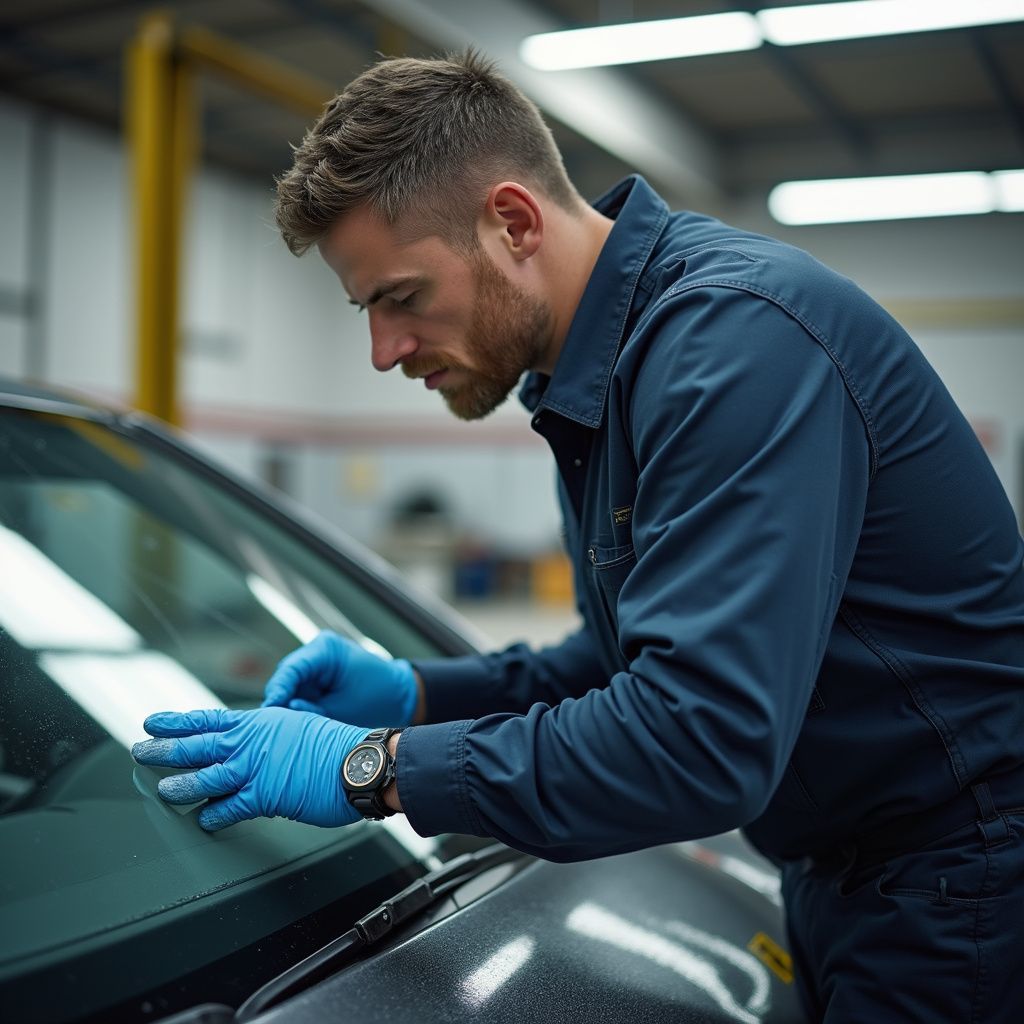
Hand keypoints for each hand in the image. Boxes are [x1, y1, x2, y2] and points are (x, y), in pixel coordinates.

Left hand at [131, 707, 367, 830]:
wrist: (359, 761)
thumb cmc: (337, 746)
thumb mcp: (298, 727)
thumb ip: (270, 736)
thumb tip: (253, 746)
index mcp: (260, 722)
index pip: (209, 718)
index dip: (178, 721)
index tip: (154, 721)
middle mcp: (252, 742)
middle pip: (198, 744)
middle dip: (165, 748)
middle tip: (141, 750)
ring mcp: (256, 768)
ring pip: (206, 776)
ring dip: (181, 784)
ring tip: (162, 789)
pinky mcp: (264, 795)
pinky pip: (230, 807)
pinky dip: (214, 815)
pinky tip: (203, 819)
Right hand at [261, 631, 417, 726]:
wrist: (399, 696)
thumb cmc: (378, 698)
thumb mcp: (343, 708)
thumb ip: (311, 709)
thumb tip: (284, 710)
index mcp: (326, 649)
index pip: (292, 669)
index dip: (278, 690)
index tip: (270, 710)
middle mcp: (317, 651)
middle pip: (287, 676)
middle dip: (280, 700)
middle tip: (273, 725)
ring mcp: (316, 663)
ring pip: (290, 685)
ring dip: (288, 704)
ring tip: (285, 726)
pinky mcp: (317, 676)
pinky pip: (299, 691)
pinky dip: (298, 705)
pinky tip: (296, 722)